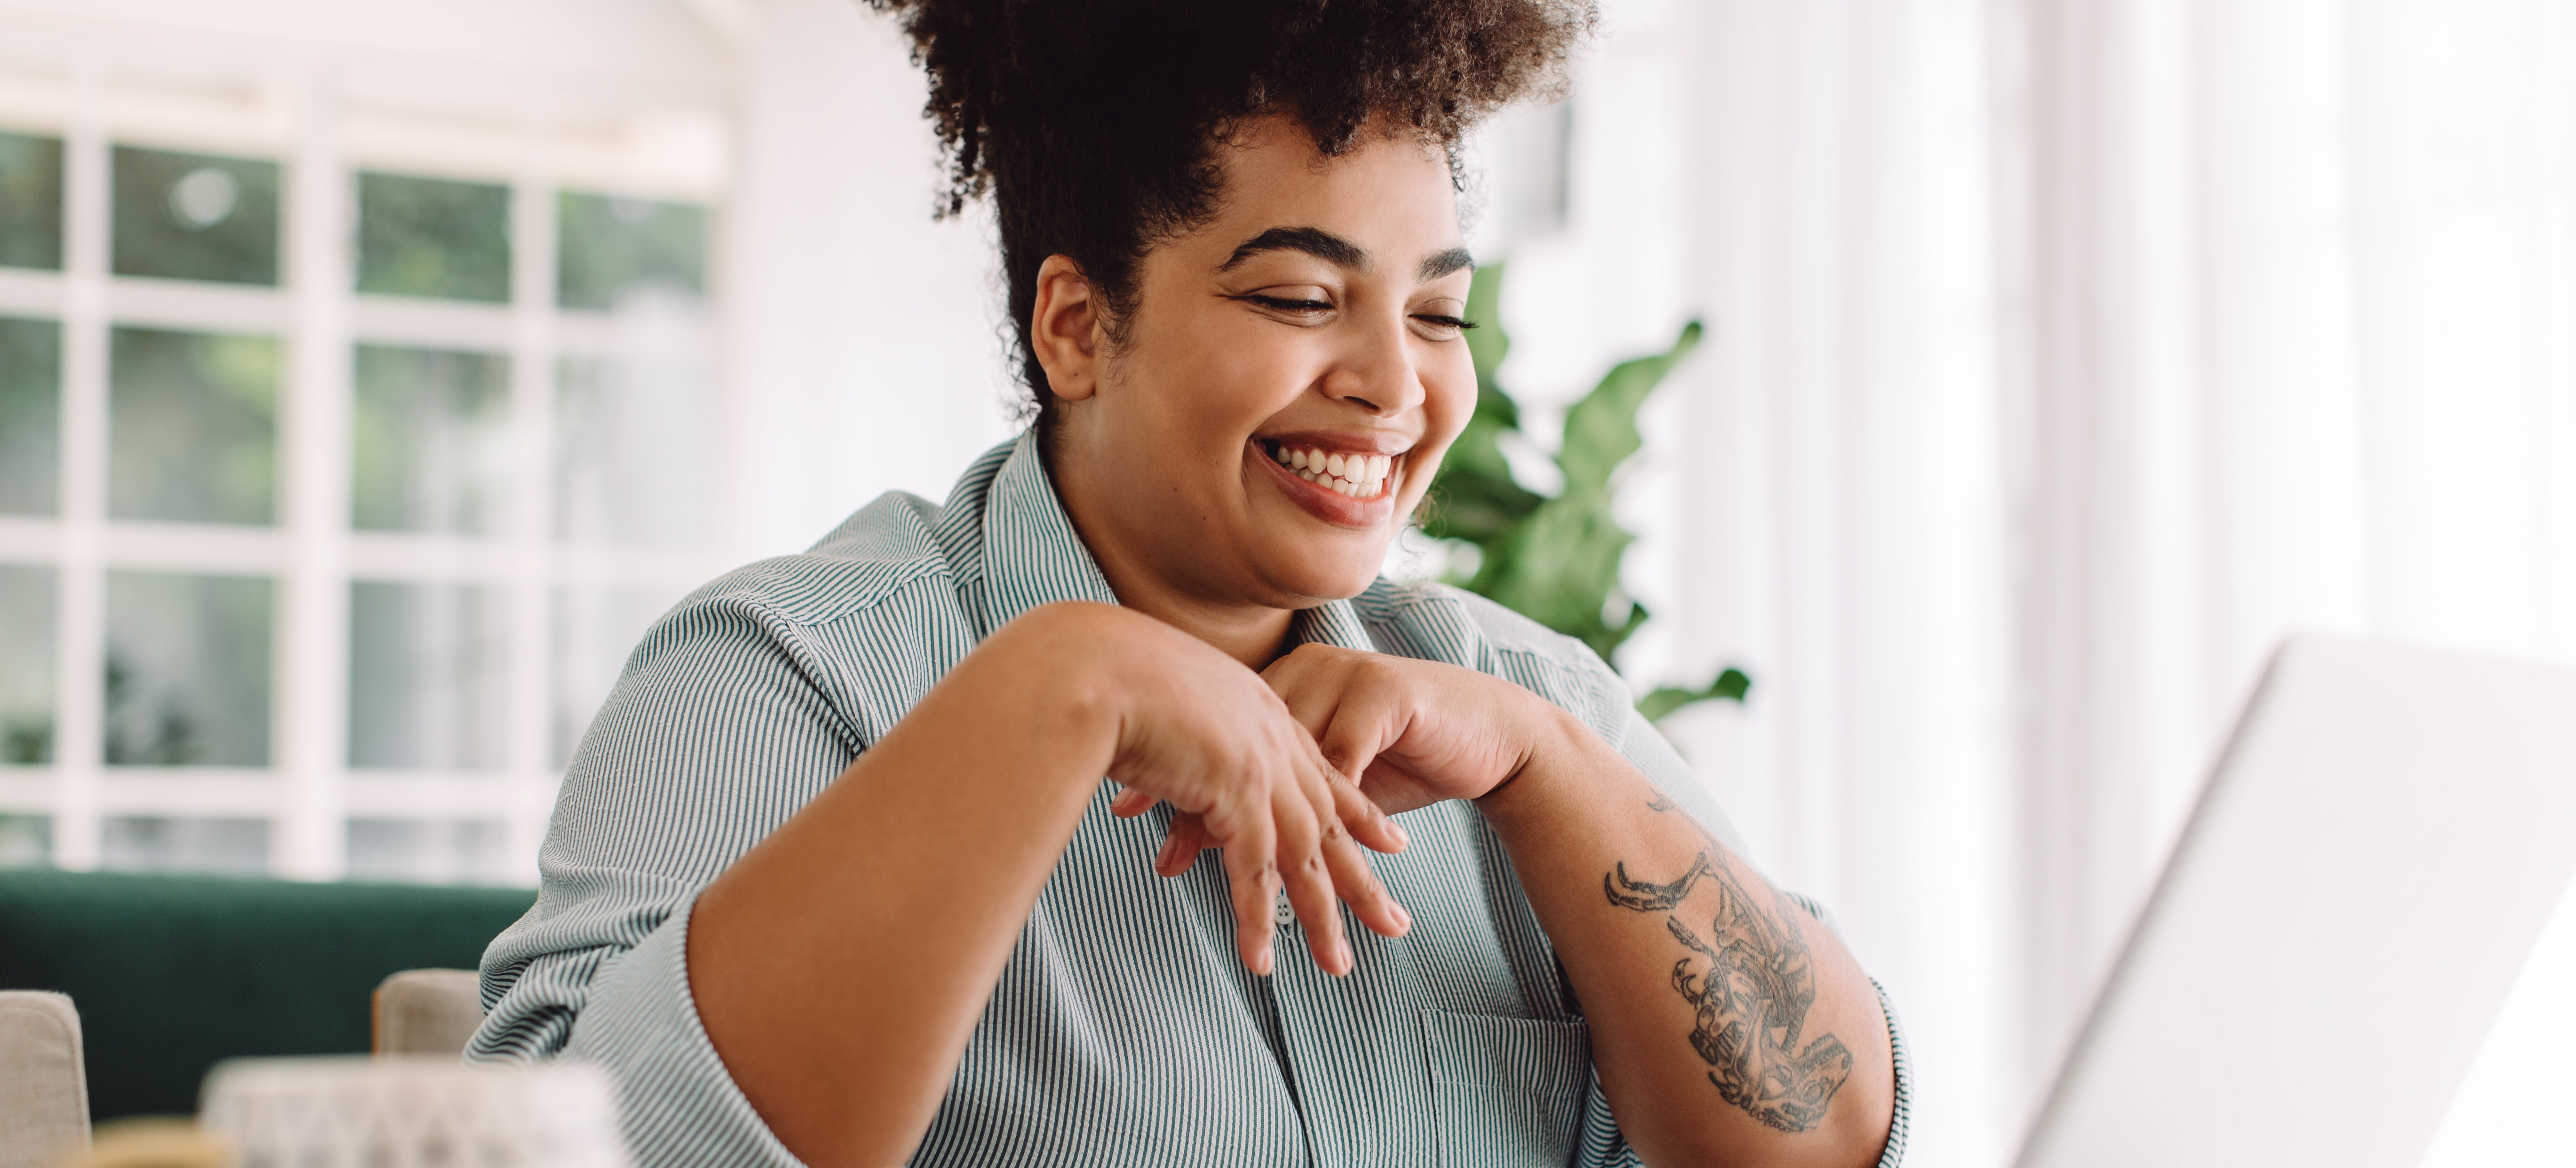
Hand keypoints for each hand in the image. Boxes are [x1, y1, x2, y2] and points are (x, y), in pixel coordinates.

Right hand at [1063, 606, 1411, 975]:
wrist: (1092, 663)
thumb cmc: (1105, 675)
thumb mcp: (1163, 700)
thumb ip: (1183, 733)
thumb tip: (1168, 759)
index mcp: (1260, 710)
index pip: (1320, 770)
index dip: (1357, 810)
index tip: (1389, 841)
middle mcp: (1272, 737)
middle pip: (1329, 821)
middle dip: (1361, 877)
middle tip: (1393, 923)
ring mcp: (1258, 765)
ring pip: (1304, 854)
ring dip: (1322, 915)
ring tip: (1337, 966)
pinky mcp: (1236, 791)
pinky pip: (1253, 869)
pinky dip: (1258, 918)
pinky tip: (1262, 959)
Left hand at [1142, 642, 1564, 870]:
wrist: (1487, 731)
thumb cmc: (1402, 755)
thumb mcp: (1325, 777)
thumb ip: (1268, 793)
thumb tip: (1194, 832)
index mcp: (1283, 684)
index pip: (1216, 731)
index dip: (1173, 772)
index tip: (1128, 809)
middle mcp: (1308, 674)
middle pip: (1242, 743)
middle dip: (1201, 803)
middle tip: (1161, 853)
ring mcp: (1346, 679)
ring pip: (1287, 758)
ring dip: (1259, 819)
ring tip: (1225, 867)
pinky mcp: (1386, 697)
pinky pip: (1344, 759)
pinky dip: (1322, 807)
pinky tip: (1302, 844)